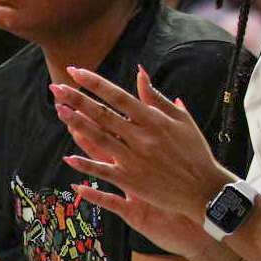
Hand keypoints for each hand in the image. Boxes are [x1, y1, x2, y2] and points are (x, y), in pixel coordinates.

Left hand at [55, 64, 235, 224]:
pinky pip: (104, 171)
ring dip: (77, 124)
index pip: (118, 97)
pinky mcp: (131, 181)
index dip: (95, 83)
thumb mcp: (181, 121)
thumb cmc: (194, 152)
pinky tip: (69, 157)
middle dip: (78, 100)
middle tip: (56, 88)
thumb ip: (156, 98)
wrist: (204, 188)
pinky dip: (86, 164)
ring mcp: (135, 160)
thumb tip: (140, 72)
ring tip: (58, 110)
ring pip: (100, 138)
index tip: (76, 71)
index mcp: (154, 120)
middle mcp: (142, 138)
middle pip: (104, 115)